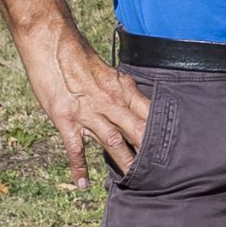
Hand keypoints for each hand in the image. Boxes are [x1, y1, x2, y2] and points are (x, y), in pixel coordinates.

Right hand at [22, 21, 151, 189]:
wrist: (50, 41)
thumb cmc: (77, 53)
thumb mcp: (106, 70)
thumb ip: (120, 89)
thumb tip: (133, 102)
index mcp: (121, 88)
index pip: (149, 112)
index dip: (161, 130)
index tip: (175, 145)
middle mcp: (109, 102)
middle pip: (136, 130)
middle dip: (150, 151)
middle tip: (164, 170)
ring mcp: (88, 112)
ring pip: (113, 142)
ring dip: (125, 162)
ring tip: (135, 179)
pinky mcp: (66, 119)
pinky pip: (76, 149)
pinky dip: (79, 168)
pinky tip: (83, 185)